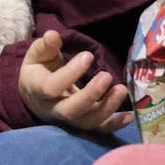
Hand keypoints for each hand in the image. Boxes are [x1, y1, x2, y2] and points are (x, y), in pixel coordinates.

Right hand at [17, 30, 131, 132]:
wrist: (36, 95)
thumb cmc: (39, 70)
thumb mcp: (37, 55)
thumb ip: (46, 46)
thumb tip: (53, 35)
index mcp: (38, 90)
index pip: (52, 87)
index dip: (70, 73)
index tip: (88, 55)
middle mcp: (53, 109)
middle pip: (71, 110)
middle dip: (91, 95)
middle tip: (107, 76)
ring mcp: (69, 120)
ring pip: (88, 122)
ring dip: (107, 108)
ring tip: (122, 89)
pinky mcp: (82, 124)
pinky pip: (98, 130)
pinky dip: (114, 125)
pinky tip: (129, 116)